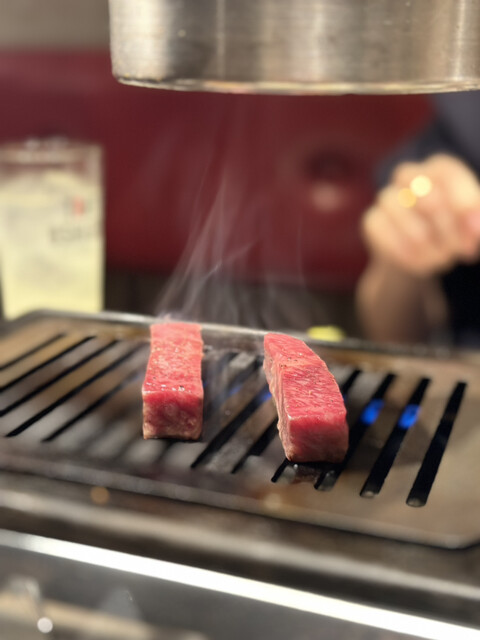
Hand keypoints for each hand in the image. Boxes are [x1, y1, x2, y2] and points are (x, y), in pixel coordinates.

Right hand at [363, 154, 479, 276]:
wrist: (423, 253)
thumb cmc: (455, 231)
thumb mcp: (472, 226)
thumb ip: (476, 221)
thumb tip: (474, 226)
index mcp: (439, 170)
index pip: (448, 175)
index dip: (463, 202)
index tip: (475, 230)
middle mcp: (409, 176)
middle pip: (427, 197)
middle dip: (447, 229)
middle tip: (458, 249)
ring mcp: (386, 197)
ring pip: (405, 219)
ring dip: (426, 246)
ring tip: (440, 258)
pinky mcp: (372, 220)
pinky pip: (384, 234)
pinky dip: (404, 253)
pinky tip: (418, 260)